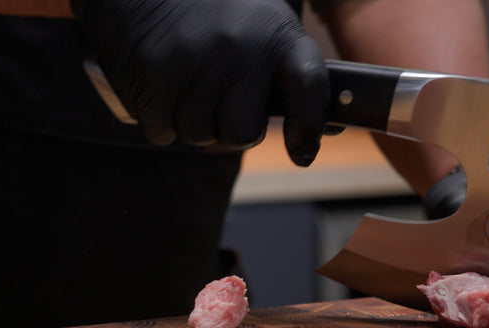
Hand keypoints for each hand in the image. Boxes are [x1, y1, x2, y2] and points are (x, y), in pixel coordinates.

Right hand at [72, 0, 328, 165]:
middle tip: (217, 103)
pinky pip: (163, 131)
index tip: (301, 152)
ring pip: (200, 136)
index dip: (308, 126)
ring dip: (190, 123)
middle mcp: (242, 47)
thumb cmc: (211, 11)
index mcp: (276, 33)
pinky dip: (158, 120)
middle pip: (243, 134)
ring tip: (185, 86)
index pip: (309, 86)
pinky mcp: (158, 72)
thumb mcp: (261, 25)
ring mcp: (198, 60)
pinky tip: (160, 88)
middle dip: (228, 130)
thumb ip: (290, 73)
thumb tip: (331, 128)